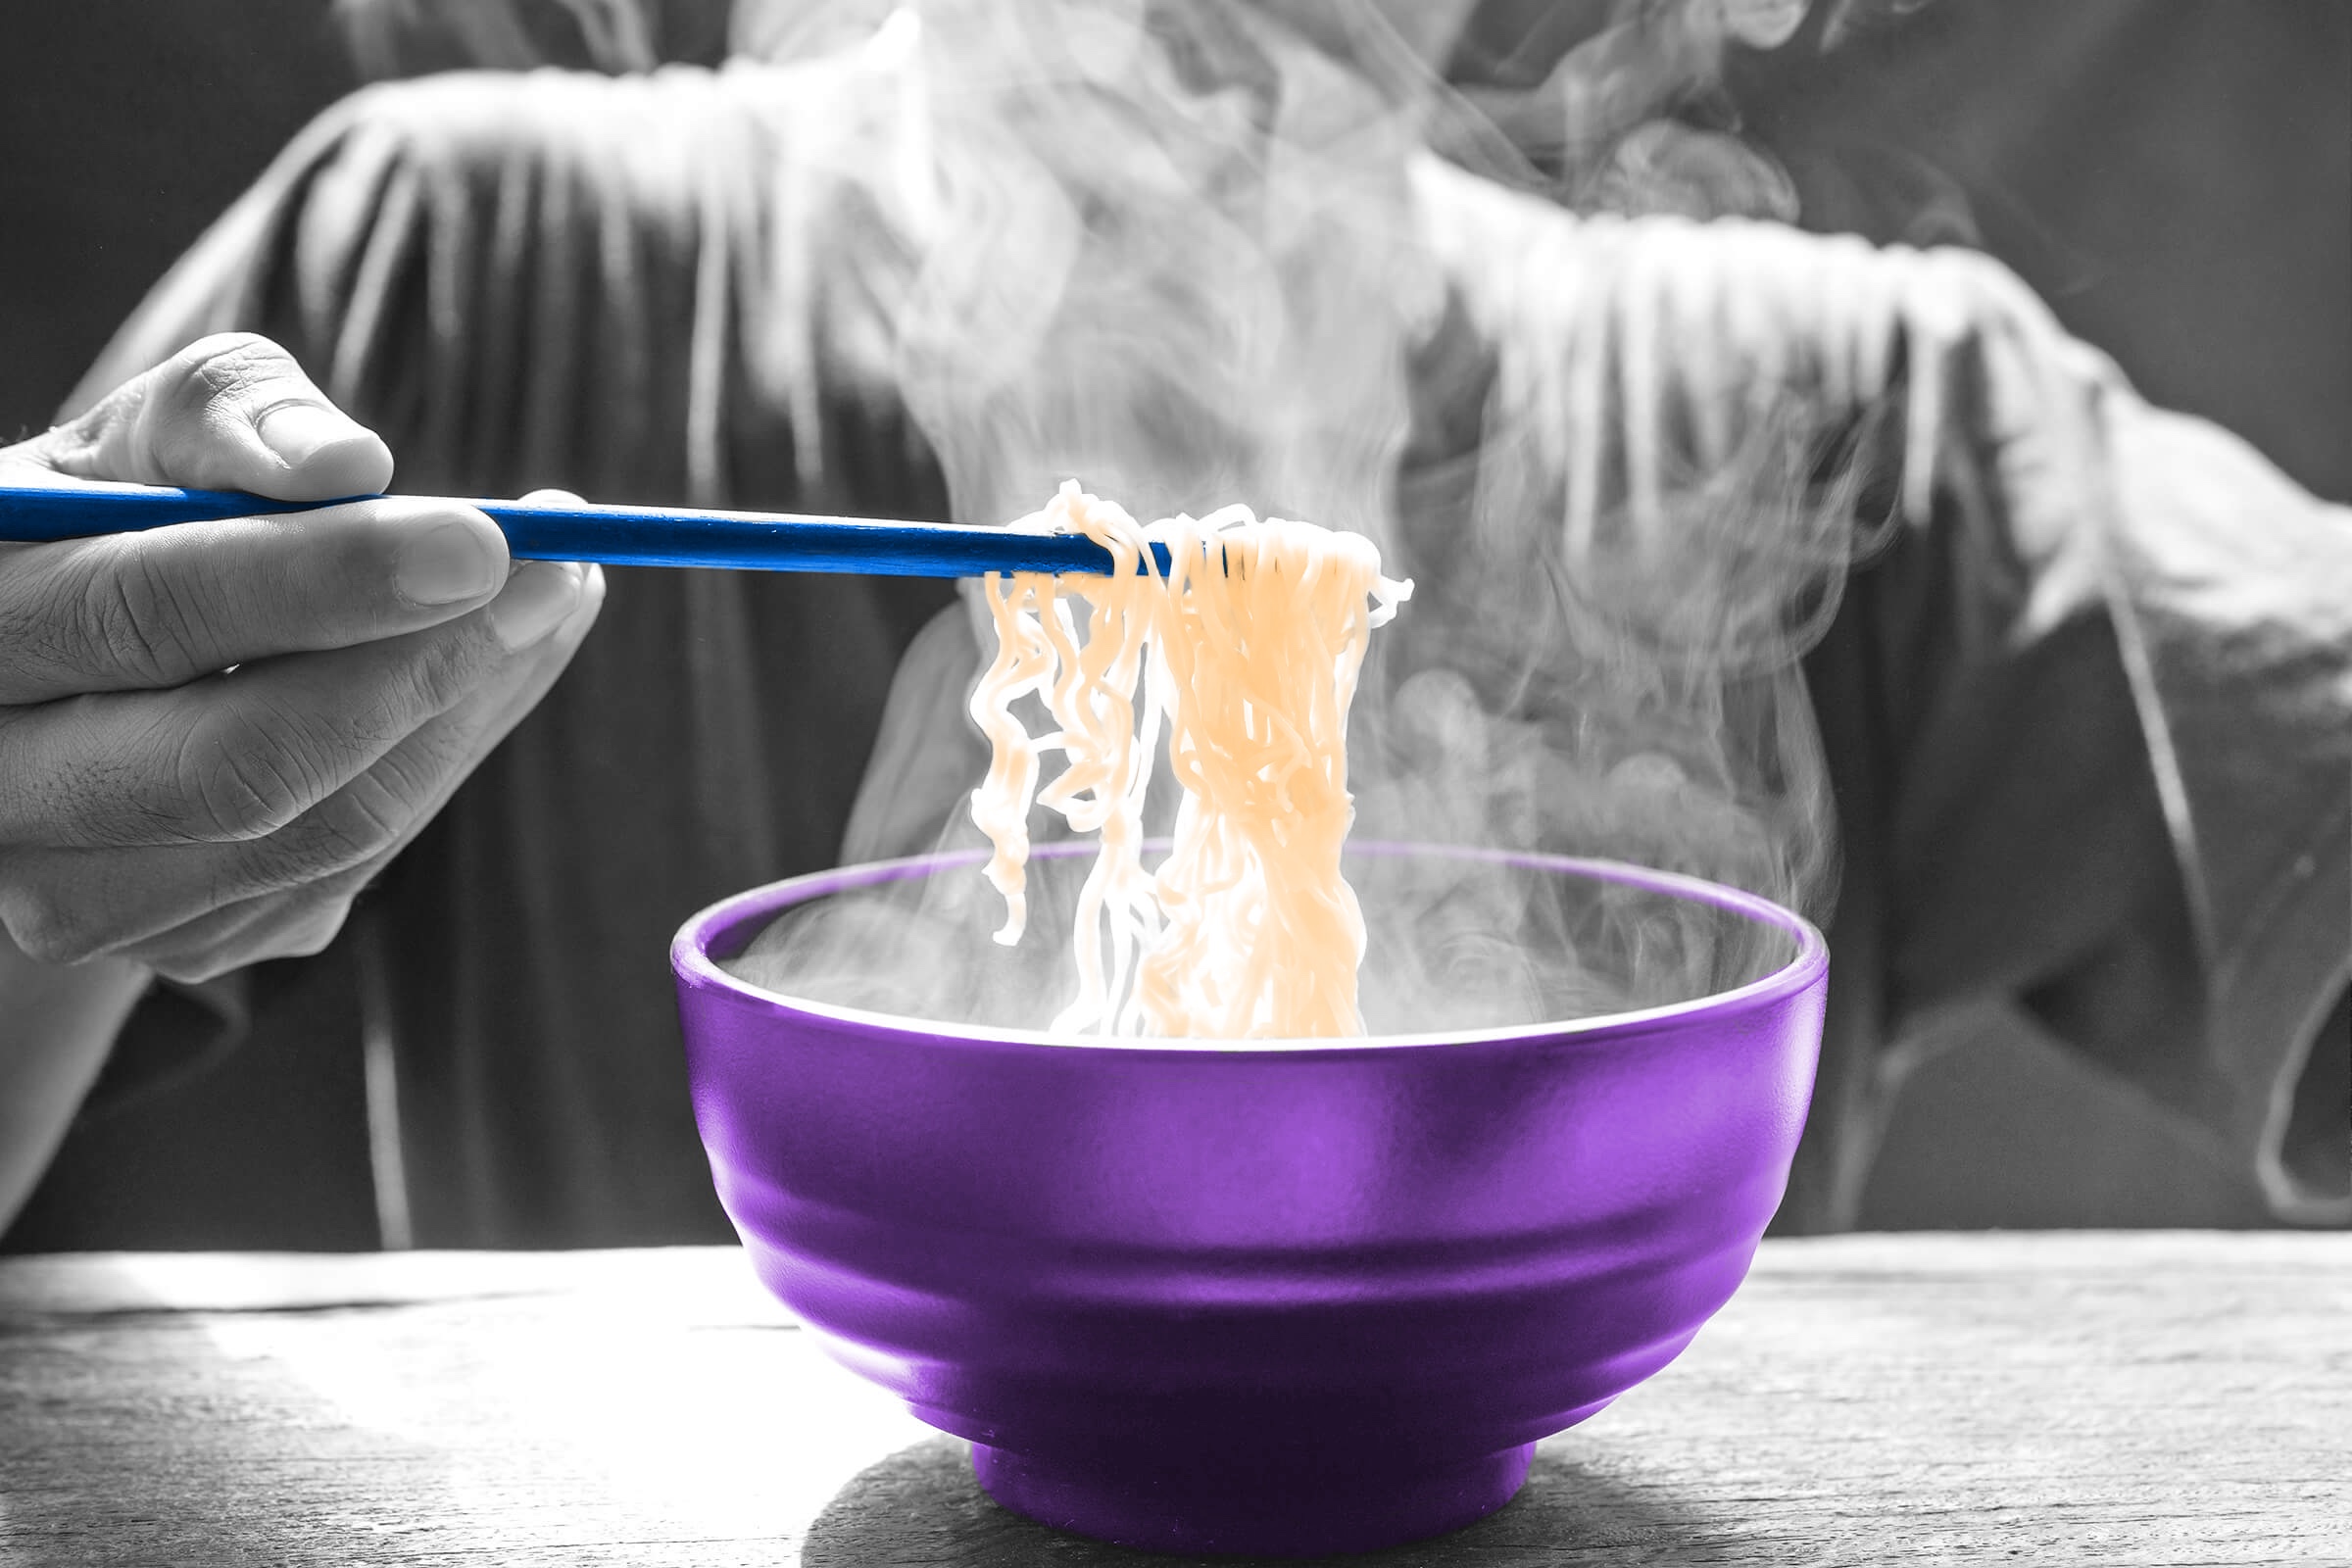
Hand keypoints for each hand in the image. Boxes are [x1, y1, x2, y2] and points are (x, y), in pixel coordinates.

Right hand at [0, 332, 602, 980]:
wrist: (72, 677)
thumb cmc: (127, 517)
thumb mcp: (151, 436)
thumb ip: (233, 418)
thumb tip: (350, 467)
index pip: (146, 612)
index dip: (327, 579)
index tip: (486, 539)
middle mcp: (0, 782)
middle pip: (238, 765)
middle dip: (426, 669)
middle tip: (561, 573)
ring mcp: (77, 892)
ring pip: (316, 837)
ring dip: (467, 716)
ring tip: (559, 596)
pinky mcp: (182, 944)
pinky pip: (349, 871)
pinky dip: (447, 761)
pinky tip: (499, 670)